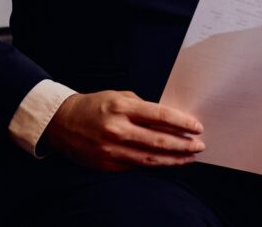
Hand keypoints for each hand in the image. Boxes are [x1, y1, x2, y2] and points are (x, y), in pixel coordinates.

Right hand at [43, 90, 203, 170]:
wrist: (62, 122)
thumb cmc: (95, 105)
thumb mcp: (119, 96)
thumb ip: (143, 107)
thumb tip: (169, 119)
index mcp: (122, 107)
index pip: (161, 116)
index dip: (182, 123)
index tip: (197, 127)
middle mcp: (118, 129)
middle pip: (159, 140)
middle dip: (184, 144)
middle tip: (199, 145)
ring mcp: (111, 149)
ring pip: (150, 158)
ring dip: (174, 159)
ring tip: (189, 157)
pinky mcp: (107, 164)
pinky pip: (136, 166)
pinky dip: (155, 165)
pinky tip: (167, 162)